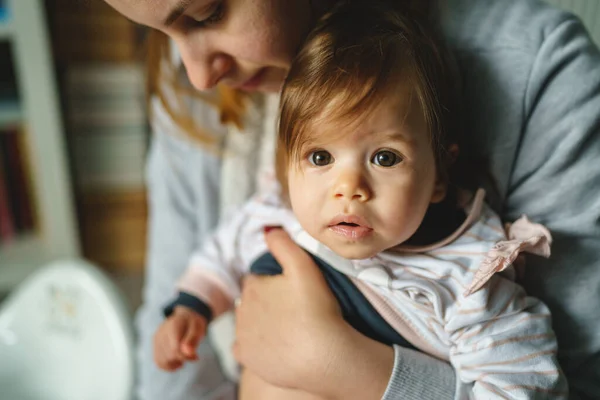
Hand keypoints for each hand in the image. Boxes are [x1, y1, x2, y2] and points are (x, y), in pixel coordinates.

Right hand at [153, 305, 206, 370]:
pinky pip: (159, 362)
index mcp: (173, 326)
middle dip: (182, 359)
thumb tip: (188, 353)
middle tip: (192, 355)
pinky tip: (177, 361)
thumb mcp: (198, 327)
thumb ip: (193, 339)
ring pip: (162, 361)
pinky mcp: (155, 346)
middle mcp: (161, 333)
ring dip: (175, 363)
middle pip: (169, 356)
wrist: (184, 317)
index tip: (195, 356)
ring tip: (183, 356)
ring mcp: (156, 340)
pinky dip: (168, 366)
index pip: (175, 349)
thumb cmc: (193, 323)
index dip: (186, 357)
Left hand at [233, 228, 393, 399]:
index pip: (258, 279)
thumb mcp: (304, 267)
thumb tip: (267, 229)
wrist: (324, 356)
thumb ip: (283, 244)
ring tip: (290, 329)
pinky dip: (258, 347)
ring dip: (262, 323)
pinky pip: (246, 348)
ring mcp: (242, 336)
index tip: (294, 293)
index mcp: (252, 285)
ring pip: (249, 323)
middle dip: (267, 303)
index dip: (277, 284)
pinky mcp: (247, 359)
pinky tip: (277, 347)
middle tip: (295, 311)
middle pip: (252, 301)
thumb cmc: (317, 309)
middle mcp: (240, 309)